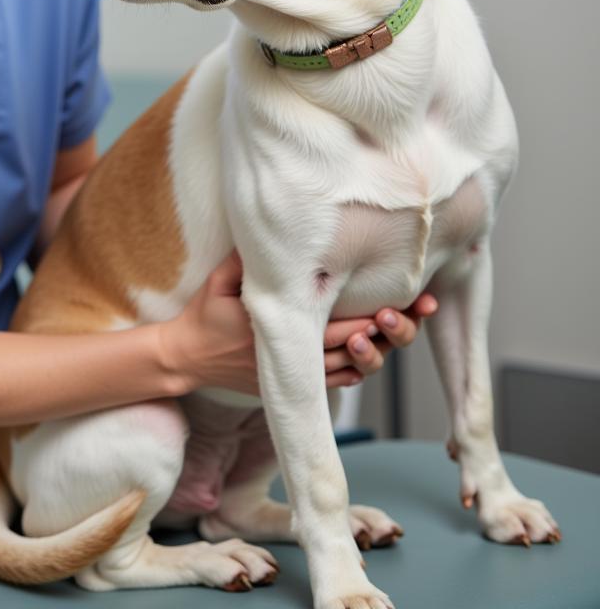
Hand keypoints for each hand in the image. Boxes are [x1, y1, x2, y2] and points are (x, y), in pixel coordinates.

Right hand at [159, 250, 439, 395]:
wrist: (188, 357)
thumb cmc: (205, 313)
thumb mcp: (221, 279)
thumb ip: (248, 258)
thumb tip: (273, 228)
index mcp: (284, 329)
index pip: (341, 323)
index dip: (378, 312)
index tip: (406, 299)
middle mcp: (296, 357)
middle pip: (359, 345)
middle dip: (394, 328)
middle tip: (424, 309)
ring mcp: (297, 375)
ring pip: (355, 367)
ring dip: (383, 350)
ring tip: (409, 327)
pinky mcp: (295, 384)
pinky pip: (338, 382)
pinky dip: (361, 368)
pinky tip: (377, 350)